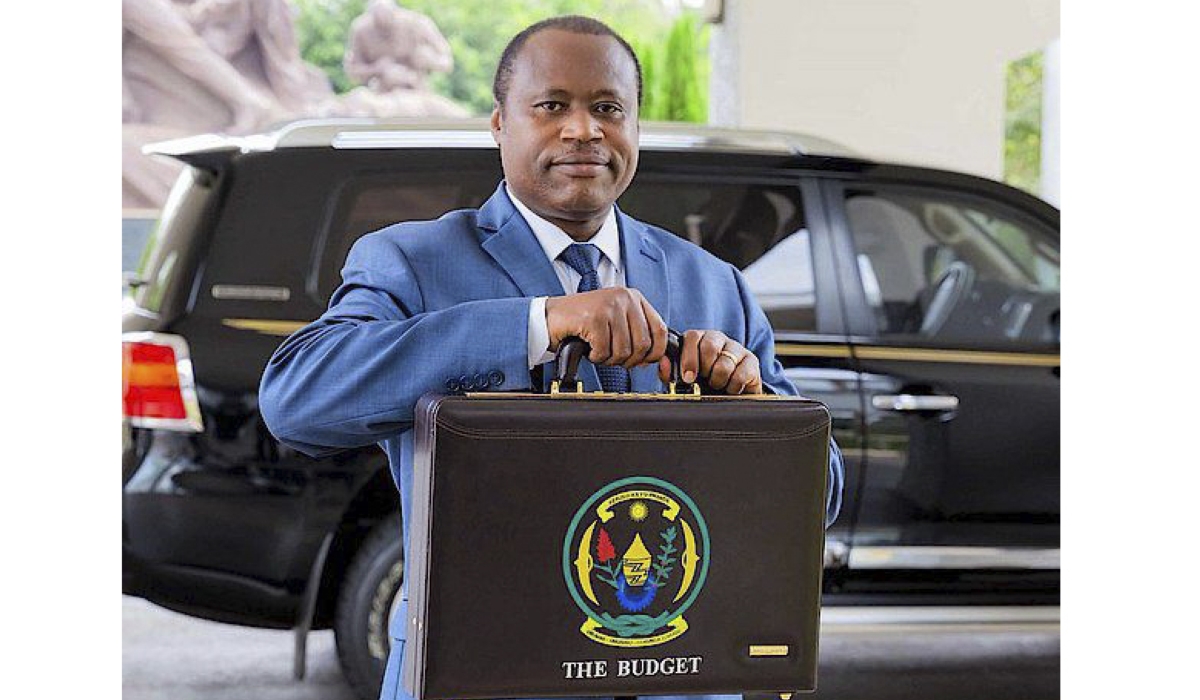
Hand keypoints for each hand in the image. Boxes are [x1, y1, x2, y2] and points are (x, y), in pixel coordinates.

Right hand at [545, 288, 668, 368]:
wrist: (550, 316)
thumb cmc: (583, 322)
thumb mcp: (616, 323)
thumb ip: (635, 335)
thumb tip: (650, 360)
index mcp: (633, 297)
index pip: (660, 329)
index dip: (655, 352)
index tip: (644, 362)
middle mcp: (624, 298)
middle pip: (643, 344)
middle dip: (628, 360)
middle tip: (612, 357)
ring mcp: (608, 306)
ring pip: (624, 350)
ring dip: (609, 359)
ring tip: (598, 350)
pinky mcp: (593, 318)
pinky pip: (604, 351)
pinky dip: (595, 356)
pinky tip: (588, 347)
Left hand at [657, 330, 762, 394]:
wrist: (727, 399)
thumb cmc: (703, 385)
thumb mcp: (682, 380)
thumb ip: (669, 372)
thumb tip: (662, 362)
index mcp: (699, 340)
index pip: (693, 337)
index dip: (689, 358)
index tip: (688, 377)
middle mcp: (718, 339)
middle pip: (710, 346)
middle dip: (705, 369)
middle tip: (704, 380)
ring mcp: (737, 348)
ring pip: (725, 363)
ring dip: (718, 380)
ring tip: (717, 385)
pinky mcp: (752, 361)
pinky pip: (741, 374)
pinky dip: (733, 387)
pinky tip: (730, 388)